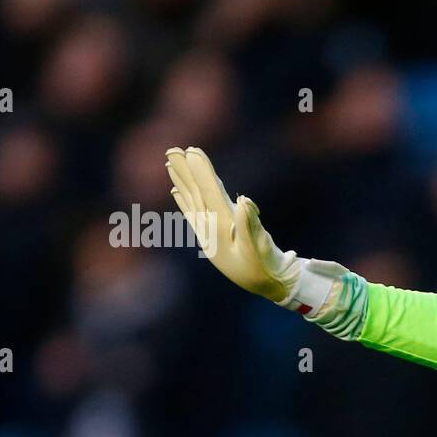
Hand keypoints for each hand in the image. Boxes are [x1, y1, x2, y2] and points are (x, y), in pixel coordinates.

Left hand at [165, 146, 300, 303]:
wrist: (266, 286)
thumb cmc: (266, 267)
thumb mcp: (261, 248)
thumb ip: (250, 224)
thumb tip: (243, 200)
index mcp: (222, 229)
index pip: (209, 194)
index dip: (201, 172)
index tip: (192, 151)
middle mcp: (211, 229)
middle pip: (195, 195)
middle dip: (185, 172)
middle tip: (171, 150)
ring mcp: (210, 233)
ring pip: (193, 201)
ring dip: (182, 181)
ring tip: (170, 163)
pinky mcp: (214, 236)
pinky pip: (195, 213)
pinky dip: (185, 201)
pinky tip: (177, 192)